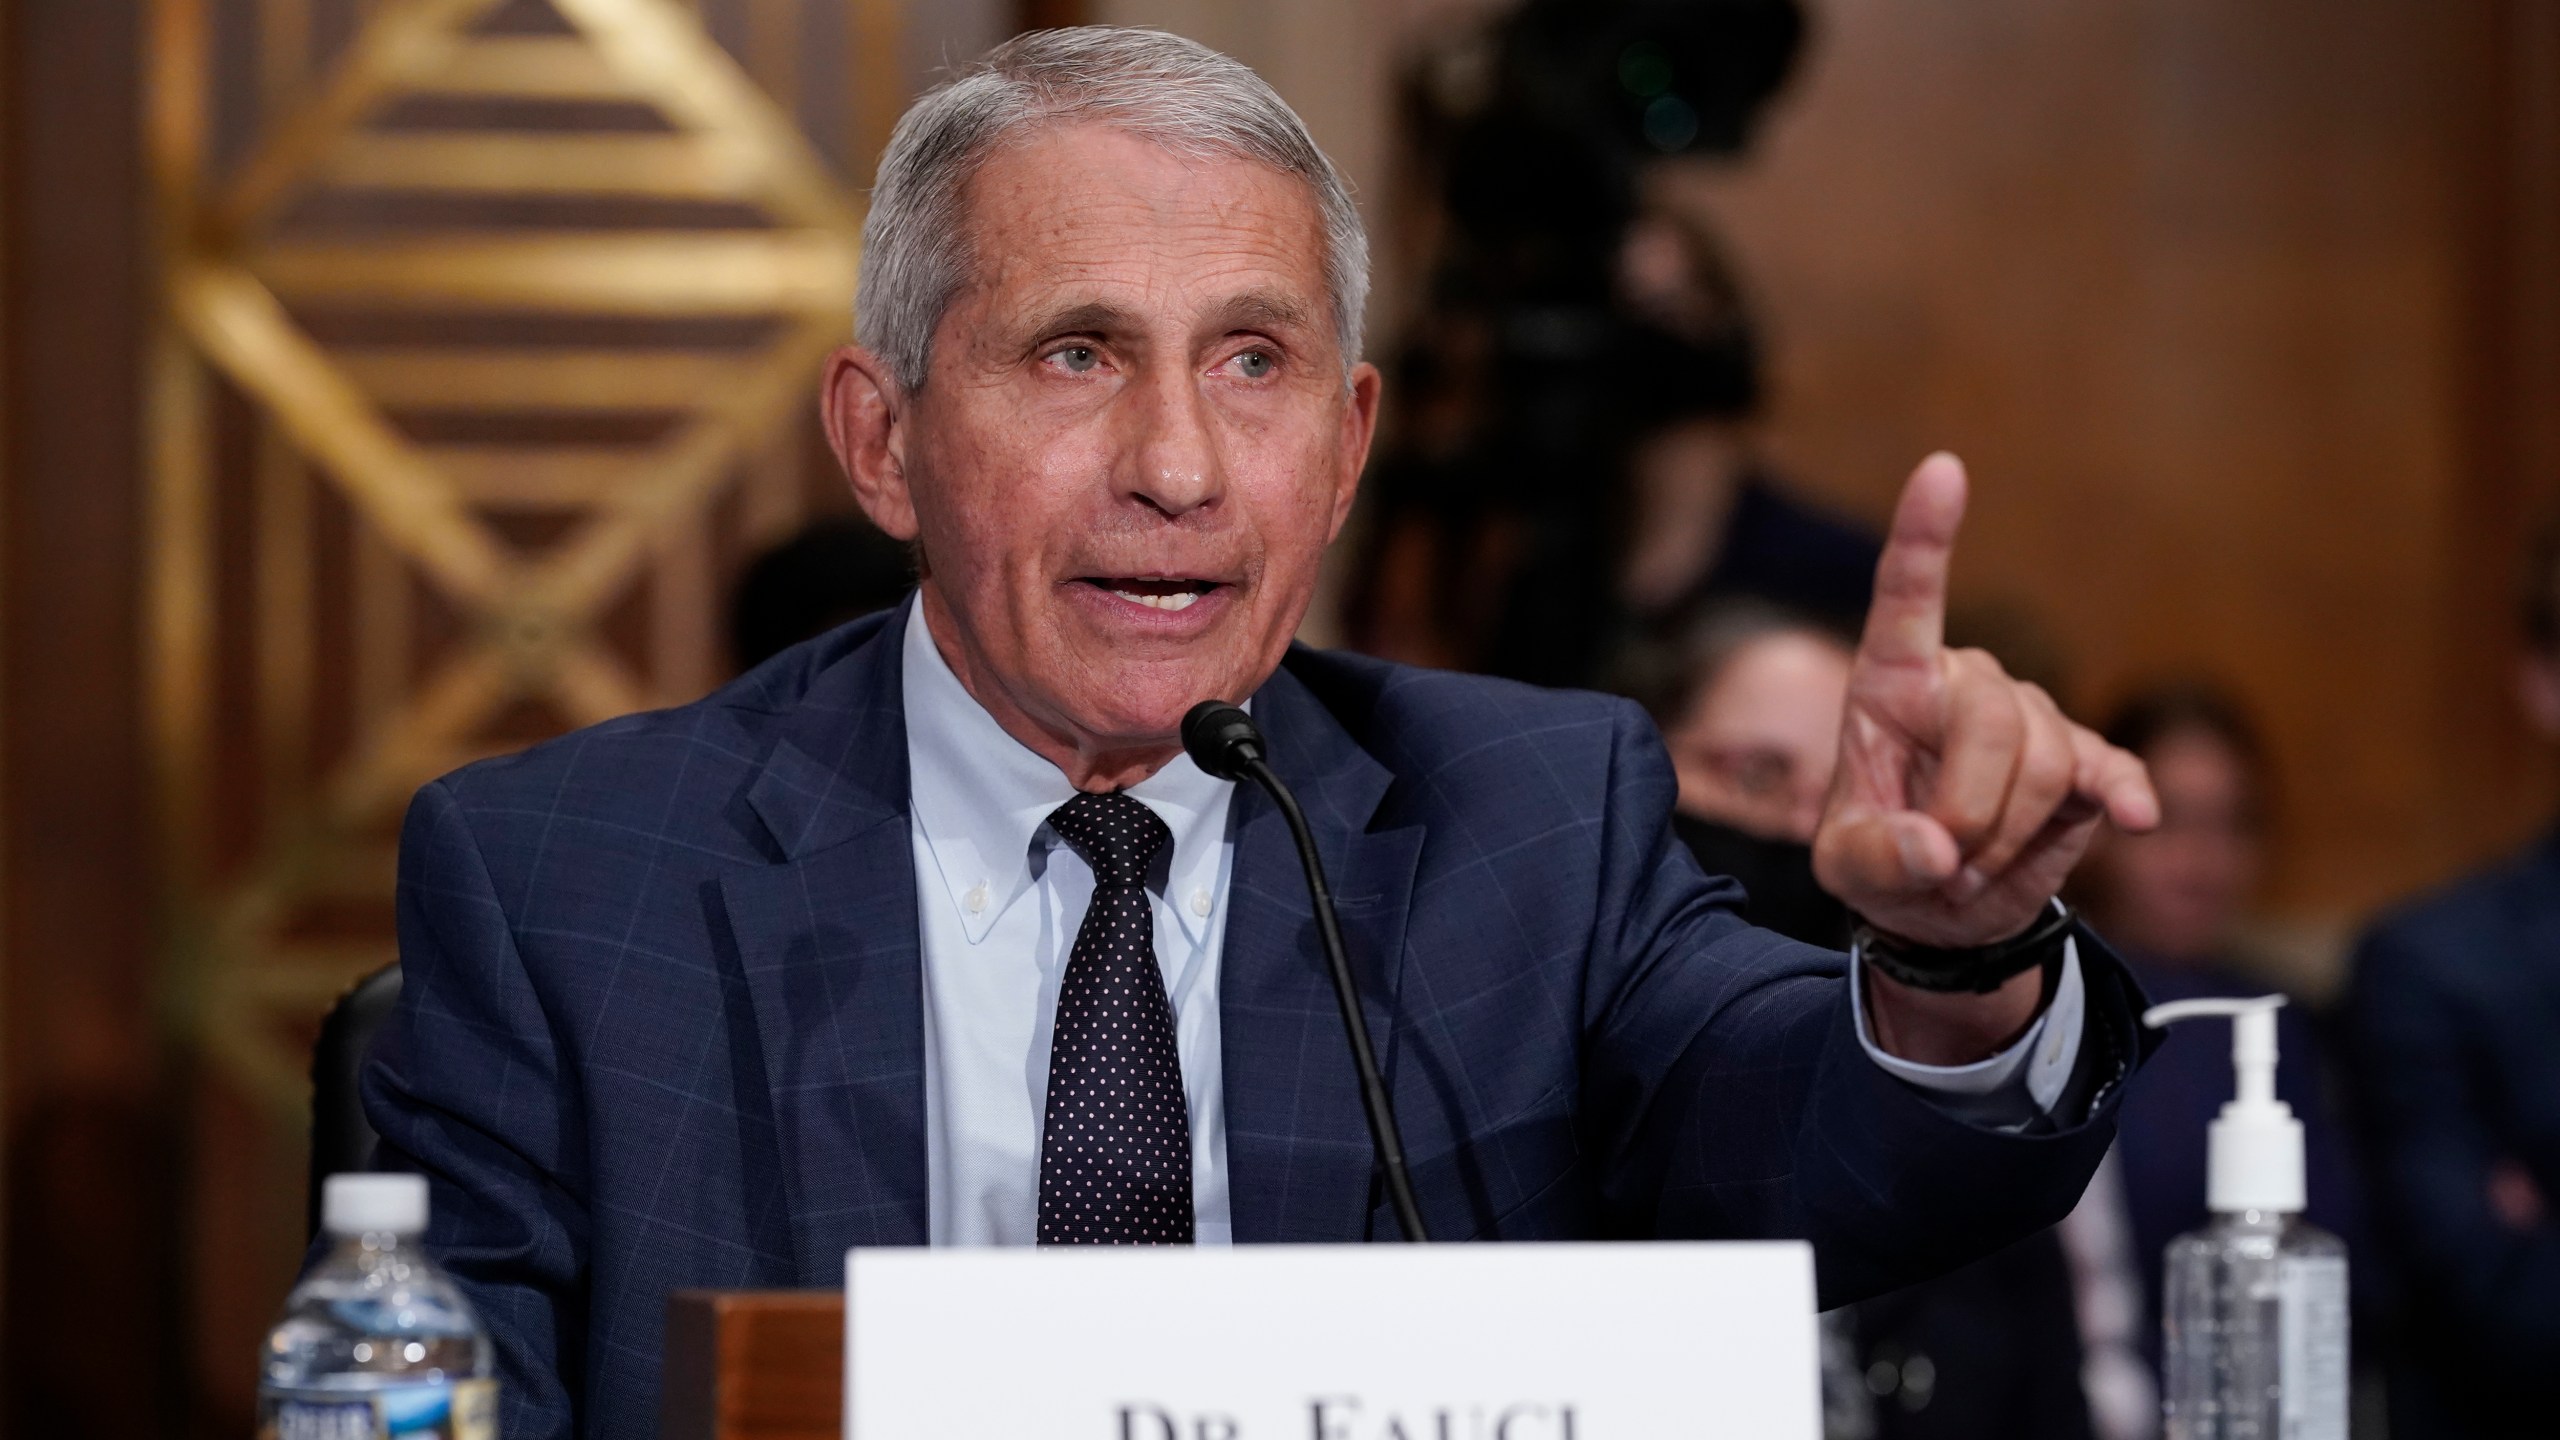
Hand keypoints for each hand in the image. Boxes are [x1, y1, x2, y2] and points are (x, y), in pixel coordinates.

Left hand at [1813, 454, 2158, 949]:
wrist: (1944, 908)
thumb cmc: (1883, 861)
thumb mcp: (1851, 870)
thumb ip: (1878, 858)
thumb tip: (1933, 849)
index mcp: (1892, 683)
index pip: (1906, 596)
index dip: (1924, 535)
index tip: (1943, 468)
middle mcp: (1966, 682)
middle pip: (1994, 717)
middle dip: (1973, 807)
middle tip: (1945, 863)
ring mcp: (2032, 718)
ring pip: (2048, 757)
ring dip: (2010, 831)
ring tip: (1974, 862)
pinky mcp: (2085, 763)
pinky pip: (2111, 769)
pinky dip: (2126, 793)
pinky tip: (2139, 818)